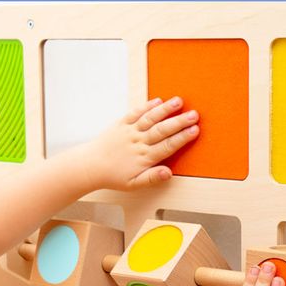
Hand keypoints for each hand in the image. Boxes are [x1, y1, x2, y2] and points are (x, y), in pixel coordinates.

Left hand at [81, 96, 198, 190]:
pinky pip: (135, 113)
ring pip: (150, 118)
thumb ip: (151, 178)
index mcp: (143, 158)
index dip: (182, 138)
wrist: (90, 166)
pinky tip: (158, 100)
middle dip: (179, 122)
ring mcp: (129, 131)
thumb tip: (168, 174)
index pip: (167, 146)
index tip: (195, 130)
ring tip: (179, 101)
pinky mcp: (121, 124)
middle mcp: (138, 142)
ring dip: (165, 109)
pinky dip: (147, 106)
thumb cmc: (112, 176)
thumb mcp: (133, 184)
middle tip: (195, 114)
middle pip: (162, 130)